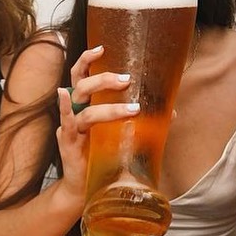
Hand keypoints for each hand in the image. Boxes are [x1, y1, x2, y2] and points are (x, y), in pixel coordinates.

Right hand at [56, 46, 139, 196]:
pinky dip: (64, 109)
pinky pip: (67, 123)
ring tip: (133, 109)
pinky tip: (66, 98)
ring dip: (107, 106)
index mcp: (85, 103)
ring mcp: (70, 125)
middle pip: (83, 85)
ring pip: (83, 107)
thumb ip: (140, 119)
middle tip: (127, 80)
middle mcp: (75, 110)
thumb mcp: (120, 133)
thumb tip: (171, 112)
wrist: (88, 187)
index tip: (102, 48)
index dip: (88, 59)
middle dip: (104, 79)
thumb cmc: (105, 154)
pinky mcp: (68, 143)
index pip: (82, 75)